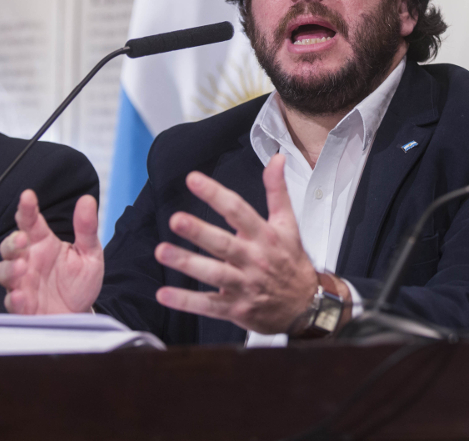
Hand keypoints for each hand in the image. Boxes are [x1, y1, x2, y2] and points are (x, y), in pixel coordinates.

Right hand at [0, 190, 103, 313]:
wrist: (80, 314)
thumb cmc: (80, 282)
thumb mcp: (90, 254)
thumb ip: (86, 229)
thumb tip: (87, 200)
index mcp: (44, 244)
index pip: (31, 222)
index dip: (27, 209)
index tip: (27, 196)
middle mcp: (29, 261)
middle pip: (10, 246)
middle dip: (12, 241)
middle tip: (23, 238)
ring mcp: (23, 283)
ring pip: (4, 272)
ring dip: (10, 269)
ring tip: (22, 266)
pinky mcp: (23, 307)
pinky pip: (12, 302)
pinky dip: (14, 299)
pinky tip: (20, 296)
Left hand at [154, 154, 325, 333]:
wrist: (306, 305)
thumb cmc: (292, 261)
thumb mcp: (288, 224)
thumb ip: (277, 190)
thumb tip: (276, 159)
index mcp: (264, 236)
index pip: (238, 211)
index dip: (216, 194)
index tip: (193, 180)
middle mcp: (254, 260)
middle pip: (224, 244)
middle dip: (200, 231)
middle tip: (176, 219)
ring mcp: (245, 286)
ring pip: (214, 274)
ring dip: (187, 263)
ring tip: (162, 251)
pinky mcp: (236, 309)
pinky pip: (209, 305)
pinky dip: (186, 302)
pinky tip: (164, 294)